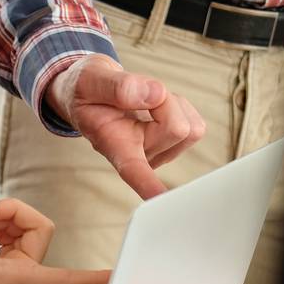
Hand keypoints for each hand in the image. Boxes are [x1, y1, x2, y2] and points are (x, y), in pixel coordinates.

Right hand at [0, 195, 107, 283]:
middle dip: (12, 212)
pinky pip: (16, 237)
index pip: (66, 281)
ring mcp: (13, 278)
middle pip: (38, 228)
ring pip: (26, 230)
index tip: (121, 277)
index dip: (95, 278)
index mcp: (12, 279)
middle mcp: (19, 282)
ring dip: (1, 218)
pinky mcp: (4, 273)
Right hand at [46, 55, 204, 198]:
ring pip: (190, 128)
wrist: (91, 94)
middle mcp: (139, 156)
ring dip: (172, 104)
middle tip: (136, 94)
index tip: (161, 203)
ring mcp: (158, 154)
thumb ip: (118, 86)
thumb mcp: (90, 81)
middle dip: (163, 100)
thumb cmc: (87, 90)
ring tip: (143, 103)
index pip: (133, 170)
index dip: (148, 186)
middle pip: (177, 129)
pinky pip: (195, 123)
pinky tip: (154, 108)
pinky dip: (179, 106)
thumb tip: (156, 94)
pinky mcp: (175, 146)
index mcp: (114, 144)